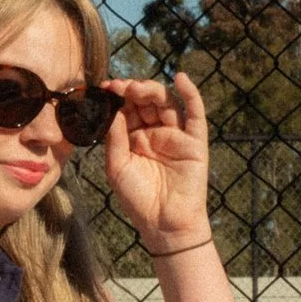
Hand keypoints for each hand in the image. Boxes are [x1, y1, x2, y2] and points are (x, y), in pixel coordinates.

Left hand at [101, 71, 211, 253]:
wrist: (163, 223)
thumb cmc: (138, 199)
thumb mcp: (117, 166)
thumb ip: (115, 137)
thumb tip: (113, 109)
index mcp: (135, 138)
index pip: (127, 109)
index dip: (118, 97)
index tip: (105, 87)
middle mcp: (155, 133)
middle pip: (146, 102)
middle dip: (132, 91)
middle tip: (119, 87)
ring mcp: (176, 136)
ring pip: (166, 104)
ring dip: (152, 90)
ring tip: (136, 88)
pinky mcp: (195, 141)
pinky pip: (195, 114)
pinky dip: (191, 93)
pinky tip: (180, 78)